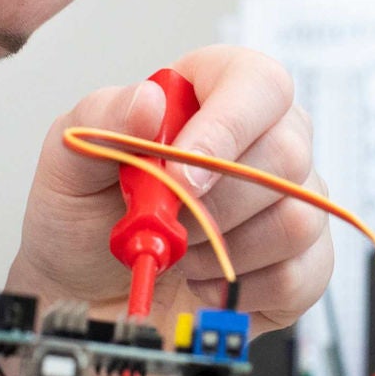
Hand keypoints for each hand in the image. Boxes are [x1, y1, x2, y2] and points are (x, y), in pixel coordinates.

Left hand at [6, 45, 336, 333]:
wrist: (83, 291)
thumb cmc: (83, 214)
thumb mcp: (71, 158)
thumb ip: (103, 120)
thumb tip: (149, 101)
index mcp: (217, 91)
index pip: (259, 84)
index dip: (226, 129)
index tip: (179, 175)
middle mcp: (267, 137)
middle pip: (287, 155)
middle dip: (213, 206)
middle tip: (165, 223)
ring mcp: (293, 199)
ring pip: (296, 219)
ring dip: (223, 251)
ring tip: (181, 252)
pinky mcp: (303, 261)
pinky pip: (302, 274)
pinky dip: (240, 288)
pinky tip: (204, 281)